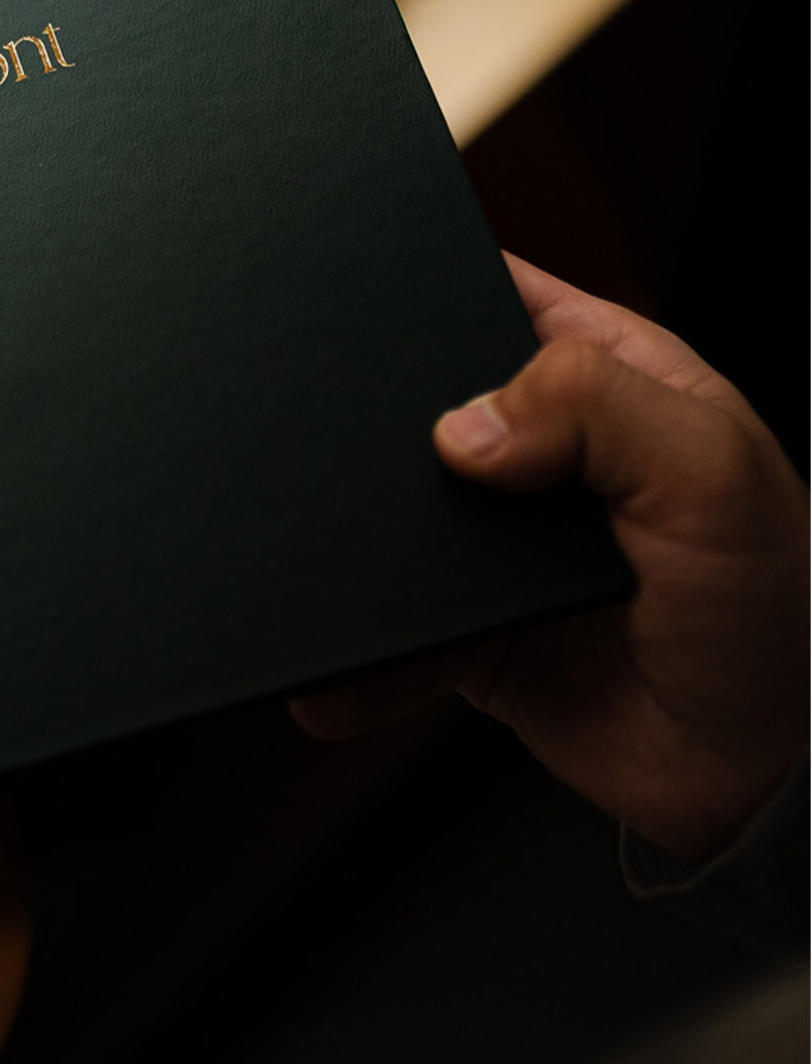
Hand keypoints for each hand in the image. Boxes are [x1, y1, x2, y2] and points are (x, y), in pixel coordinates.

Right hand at [294, 255, 807, 862]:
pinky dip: (355, 654)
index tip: (352, 304)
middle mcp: (539, 451)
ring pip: (390, 519)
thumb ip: (595, 408)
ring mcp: (499, 541)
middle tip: (316, 443)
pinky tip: (328, 670)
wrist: (767, 773)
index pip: (492, 295)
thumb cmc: (781, 605)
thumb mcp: (711, 470)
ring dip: (343, 541)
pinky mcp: (473, 630)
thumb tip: (461, 428)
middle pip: (416, 407)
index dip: (423, 289)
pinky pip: (392, 629)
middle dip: (359, 425)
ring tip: (301, 557)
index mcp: (601, 375)